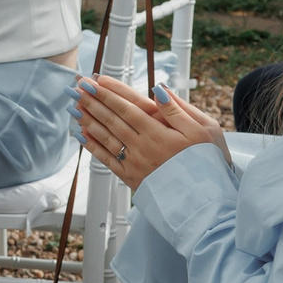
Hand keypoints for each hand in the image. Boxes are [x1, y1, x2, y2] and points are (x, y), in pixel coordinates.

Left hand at [76, 74, 226, 190]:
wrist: (206, 201)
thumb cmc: (208, 162)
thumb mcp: (204, 131)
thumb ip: (178, 110)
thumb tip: (158, 90)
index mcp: (159, 133)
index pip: (128, 107)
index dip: (109, 93)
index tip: (94, 81)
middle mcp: (142, 146)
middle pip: (112, 119)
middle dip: (93, 102)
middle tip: (77, 88)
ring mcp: (134, 162)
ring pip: (106, 136)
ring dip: (88, 119)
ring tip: (74, 106)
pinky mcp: (131, 177)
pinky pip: (106, 159)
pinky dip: (92, 145)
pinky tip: (81, 134)